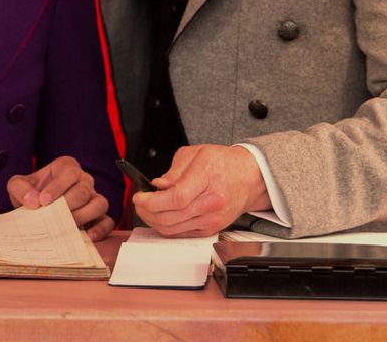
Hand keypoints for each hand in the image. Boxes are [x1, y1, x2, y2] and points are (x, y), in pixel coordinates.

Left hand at [8, 155, 114, 240]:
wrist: (36, 208)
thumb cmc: (31, 193)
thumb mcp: (18, 186)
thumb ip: (20, 188)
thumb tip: (33, 200)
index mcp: (66, 167)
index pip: (69, 172)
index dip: (57, 186)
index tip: (43, 201)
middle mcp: (84, 180)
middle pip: (83, 189)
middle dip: (68, 204)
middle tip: (54, 216)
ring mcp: (94, 198)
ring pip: (99, 203)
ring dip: (84, 216)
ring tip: (68, 226)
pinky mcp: (99, 216)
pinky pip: (107, 221)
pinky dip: (100, 230)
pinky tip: (87, 237)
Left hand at [131, 144, 268, 237]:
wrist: (248, 178)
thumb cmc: (223, 163)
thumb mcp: (196, 153)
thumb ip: (174, 170)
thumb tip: (157, 185)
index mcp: (208, 179)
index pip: (176, 198)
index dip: (152, 200)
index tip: (140, 196)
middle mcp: (211, 203)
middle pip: (170, 217)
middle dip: (147, 211)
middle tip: (139, 202)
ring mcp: (211, 220)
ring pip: (172, 229)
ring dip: (153, 221)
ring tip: (147, 209)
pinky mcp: (210, 230)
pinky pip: (181, 234)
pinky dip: (166, 227)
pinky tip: (160, 216)